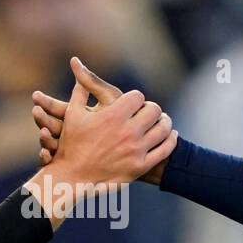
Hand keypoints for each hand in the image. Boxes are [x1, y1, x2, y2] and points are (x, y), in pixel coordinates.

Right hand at [22, 57, 176, 223]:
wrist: (72, 177)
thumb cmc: (71, 144)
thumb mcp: (73, 114)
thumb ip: (81, 89)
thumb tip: (77, 64)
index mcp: (113, 116)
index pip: (138, 96)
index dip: (136, 98)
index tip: (133, 102)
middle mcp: (128, 131)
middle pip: (154, 110)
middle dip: (150, 109)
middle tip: (148, 111)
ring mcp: (136, 149)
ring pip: (163, 128)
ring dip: (164, 122)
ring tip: (161, 121)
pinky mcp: (141, 166)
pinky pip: (165, 149)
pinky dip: (171, 140)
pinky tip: (169, 136)